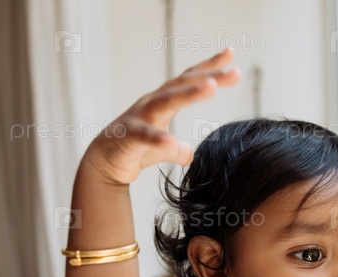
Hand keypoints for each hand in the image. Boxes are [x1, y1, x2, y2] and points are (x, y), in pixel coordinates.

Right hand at [82, 48, 239, 184]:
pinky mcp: (128, 137)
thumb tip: (191, 155)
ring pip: (166, 101)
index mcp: (162, 101)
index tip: (231, 53)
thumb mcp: (162, 148)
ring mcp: (140, 117)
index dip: (209, 67)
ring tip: (211, 87)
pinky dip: (159, 139)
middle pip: (183, 85)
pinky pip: (145, 137)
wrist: (102, 163)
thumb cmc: (133, 149)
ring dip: (189, 94)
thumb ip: (178, 148)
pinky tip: (171, 142)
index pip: (188, 79)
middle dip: (209, 77)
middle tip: (235, 73)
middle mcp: (152, 103)